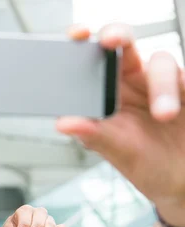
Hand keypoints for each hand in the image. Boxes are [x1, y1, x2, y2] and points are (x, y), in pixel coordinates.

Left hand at [57, 24, 184, 226]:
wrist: (182, 181)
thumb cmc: (146, 163)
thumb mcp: (117, 151)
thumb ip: (92, 134)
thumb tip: (63, 122)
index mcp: (107, 91)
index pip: (92, 58)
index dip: (83, 40)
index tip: (76, 35)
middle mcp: (134, 80)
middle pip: (123, 43)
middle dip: (117, 35)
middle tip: (111, 41)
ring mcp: (164, 82)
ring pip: (162, 62)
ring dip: (163, 86)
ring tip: (164, 115)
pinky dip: (184, 87)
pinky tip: (184, 103)